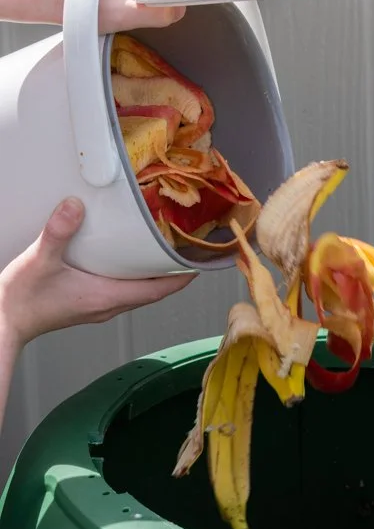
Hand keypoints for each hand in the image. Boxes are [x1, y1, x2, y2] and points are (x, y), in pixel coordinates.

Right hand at [0, 197, 194, 348]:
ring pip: (139, 293)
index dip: (181, 277)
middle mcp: (108, 306)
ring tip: (163, 252)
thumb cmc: (22, 300)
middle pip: (154, 291)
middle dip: (173, 273)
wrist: (4, 322)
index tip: (200, 263)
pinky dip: (134, 278)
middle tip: (186, 250)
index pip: (158, 290)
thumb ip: (59, 232)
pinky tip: (127, 261)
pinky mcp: (88, 305)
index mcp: (106, 297)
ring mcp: (99, 308)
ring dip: (153, 276)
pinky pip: (123, 292)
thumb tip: (75, 206)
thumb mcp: (40, 260)